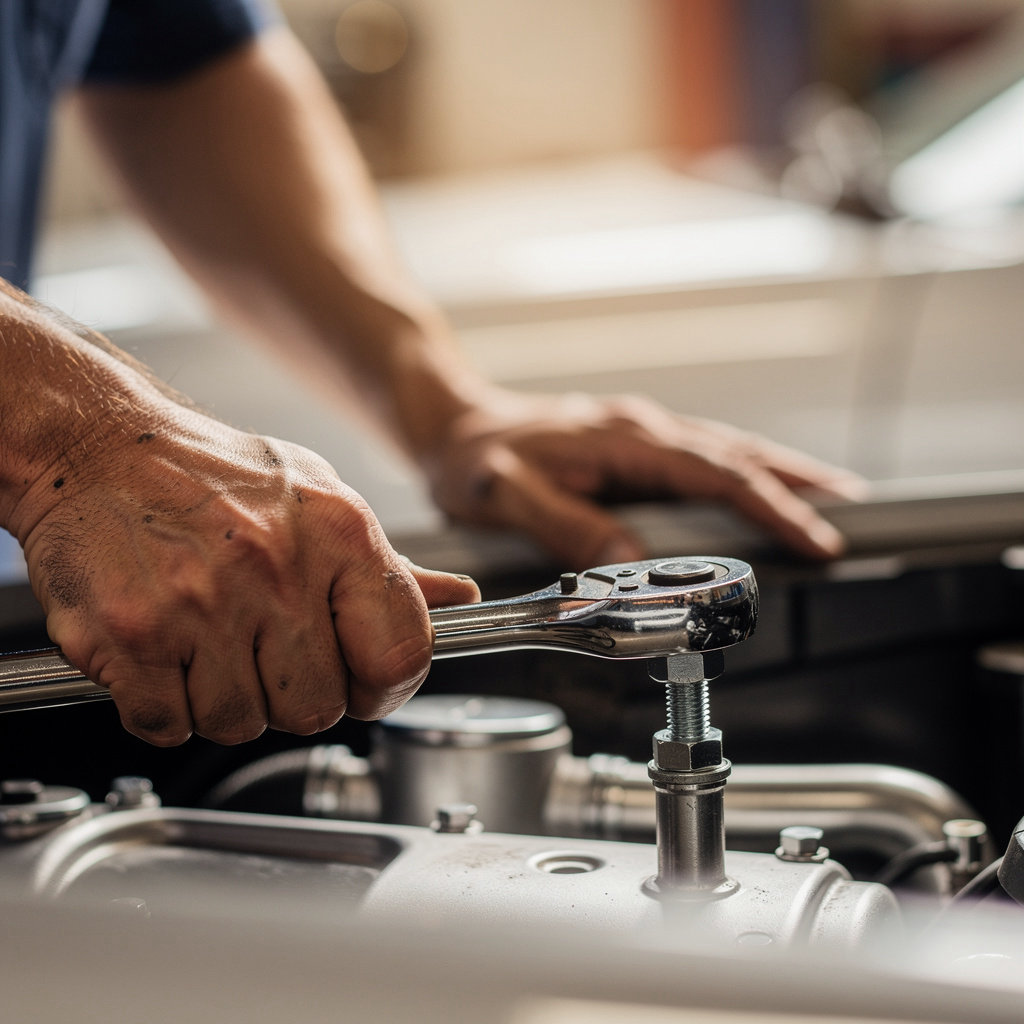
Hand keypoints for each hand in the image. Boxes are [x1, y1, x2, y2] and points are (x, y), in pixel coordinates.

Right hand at [17, 410, 477, 746]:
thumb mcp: (318, 498)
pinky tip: (161, 652)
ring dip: (222, 700)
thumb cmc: (211, 474)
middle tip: (260, 648)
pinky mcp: (129, 634)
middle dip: (291, 695)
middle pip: (318, 708)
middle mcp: (275, 566)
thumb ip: (387, 567)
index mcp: (339, 532)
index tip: (363, 685)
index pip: (401, 653)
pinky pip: (167, 724)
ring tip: (204, 636)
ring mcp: (200, 602)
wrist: (95, 446)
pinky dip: (163, 706)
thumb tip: (458, 600)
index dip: (385, 687)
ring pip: (240, 723)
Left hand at [426, 390, 863, 566]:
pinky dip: (745, 469)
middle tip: (852, 511)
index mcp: (619, 440)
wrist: (457, 425)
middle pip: (736, 453)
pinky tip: (762, 485)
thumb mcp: (506, 496)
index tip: (810, 536)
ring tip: (832, 495)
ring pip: (726, 449)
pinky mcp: (635, 444)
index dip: (767, 506)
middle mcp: (639, 429)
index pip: (712, 473)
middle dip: (798, 483)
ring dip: (781, 471)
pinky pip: (703, 454)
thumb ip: (564, 525)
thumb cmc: (476, 463)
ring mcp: (640, 433)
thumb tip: (627, 559)